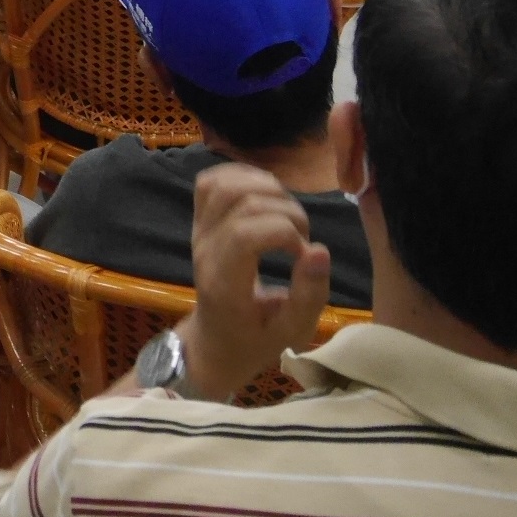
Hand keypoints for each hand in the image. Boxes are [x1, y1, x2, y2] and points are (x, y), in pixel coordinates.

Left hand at [174, 165, 331, 400]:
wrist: (216, 340)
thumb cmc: (256, 339)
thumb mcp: (292, 331)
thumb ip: (309, 296)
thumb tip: (319, 250)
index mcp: (223, 282)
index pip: (245, 234)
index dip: (285, 232)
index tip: (305, 255)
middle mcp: (204, 249)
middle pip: (241, 202)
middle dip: (287, 212)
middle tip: (301, 241)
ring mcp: (197, 231)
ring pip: (223, 185)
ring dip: (268, 190)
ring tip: (288, 218)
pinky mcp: (199, 220)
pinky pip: (211, 181)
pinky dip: (244, 176)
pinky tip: (269, 196)